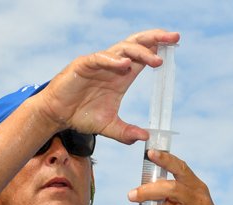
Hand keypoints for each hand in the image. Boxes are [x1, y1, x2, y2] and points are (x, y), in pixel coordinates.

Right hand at [37, 29, 180, 143]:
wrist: (56, 115)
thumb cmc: (80, 116)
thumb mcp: (108, 127)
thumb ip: (126, 132)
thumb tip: (145, 138)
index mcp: (122, 75)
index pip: (144, 56)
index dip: (159, 47)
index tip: (175, 44)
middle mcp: (113, 65)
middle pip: (137, 44)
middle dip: (156, 38)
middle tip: (174, 37)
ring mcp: (99, 63)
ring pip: (122, 48)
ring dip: (140, 52)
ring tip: (155, 60)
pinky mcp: (83, 65)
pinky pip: (99, 58)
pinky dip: (112, 60)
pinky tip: (124, 64)